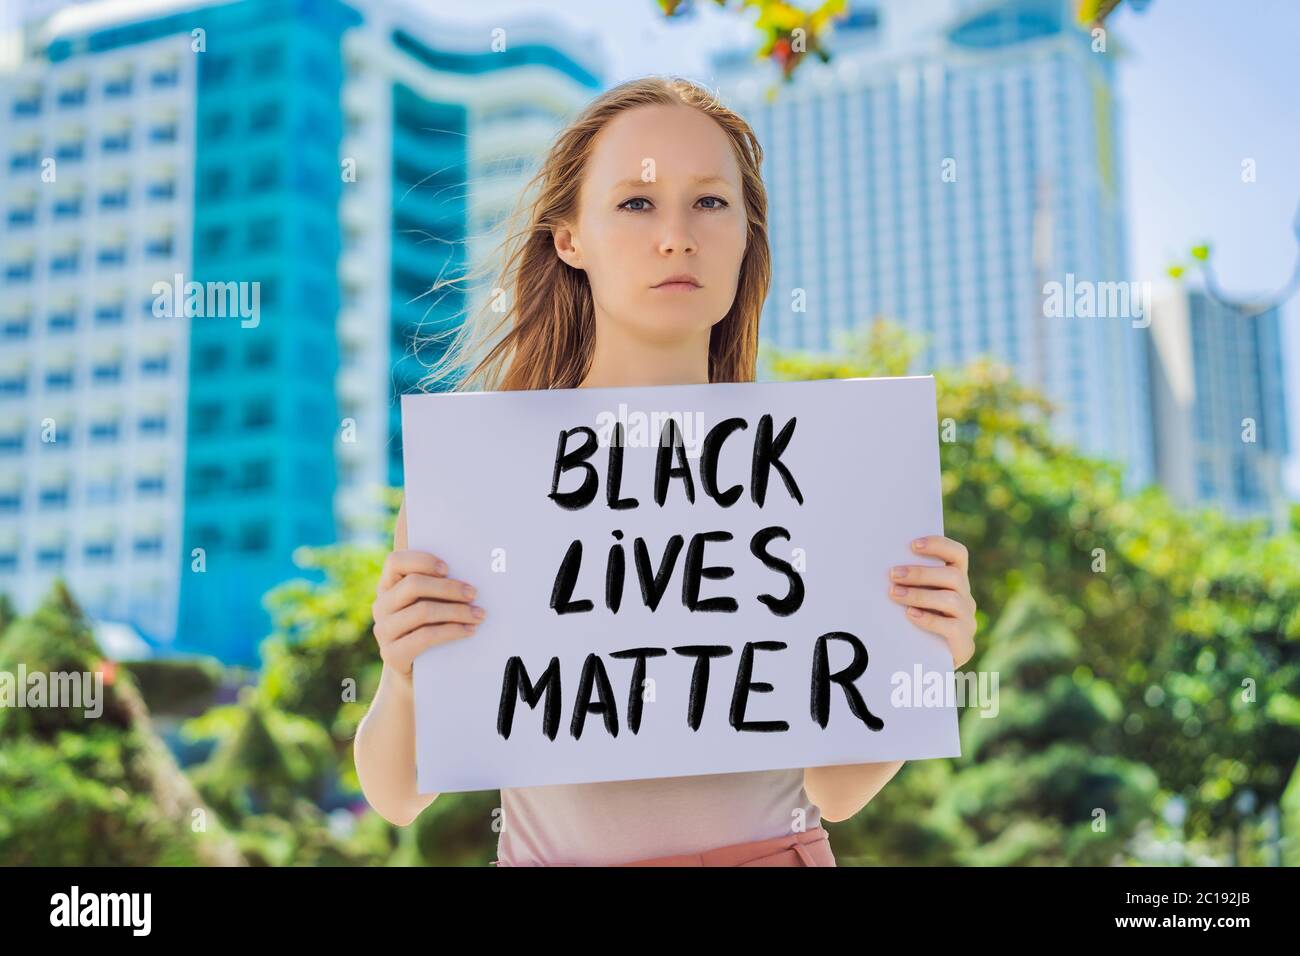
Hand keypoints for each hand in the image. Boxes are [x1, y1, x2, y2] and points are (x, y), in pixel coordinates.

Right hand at [371, 550, 485, 676]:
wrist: (417, 676)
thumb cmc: (428, 629)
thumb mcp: (429, 604)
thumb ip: (436, 585)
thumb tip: (467, 566)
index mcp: (387, 586)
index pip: (395, 561)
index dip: (422, 561)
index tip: (448, 568)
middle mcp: (381, 606)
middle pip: (413, 585)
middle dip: (449, 588)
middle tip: (473, 593)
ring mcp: (383, 631)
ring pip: (422, 611)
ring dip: (456, 611)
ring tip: (478, 614)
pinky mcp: (391, 654)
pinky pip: (425, 636)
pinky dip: (452, 631)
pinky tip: (469, 630)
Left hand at [886, 535, 976, 668]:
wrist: (925, 664)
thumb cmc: (912, 624)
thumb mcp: (912, 599)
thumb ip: (907, 583)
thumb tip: (884, 568)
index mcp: (955, 581)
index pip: (958, 554)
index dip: (939, 545)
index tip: (912, 545)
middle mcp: (965, 598)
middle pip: (954, 576)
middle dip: (921, 573)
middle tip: (893, 574)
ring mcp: (968, 620)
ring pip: (952, 599)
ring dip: (920, 595)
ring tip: (895, 594)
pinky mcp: (965, 644)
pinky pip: (952, 627)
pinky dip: (929, 619)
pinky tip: (910, 615)